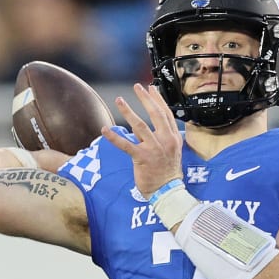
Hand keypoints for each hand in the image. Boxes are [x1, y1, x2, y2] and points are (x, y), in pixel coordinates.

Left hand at [101, 81, 184, 198]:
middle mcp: (165, 140)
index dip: (158, 99)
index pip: (166, 113)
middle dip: (145, 98)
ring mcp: (154, 149)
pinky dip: (114, 137)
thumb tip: (150, 129)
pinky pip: (126, 145)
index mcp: (173, 138)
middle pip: (155, 114)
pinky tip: (104, 129)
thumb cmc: (168, 174)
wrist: (168, 191)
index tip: (151, 89)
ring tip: (119, 100)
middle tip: (137, 87)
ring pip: (140, 125)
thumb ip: (164, 138)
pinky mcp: (142, 158)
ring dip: (128, 111)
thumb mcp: (173, 152)